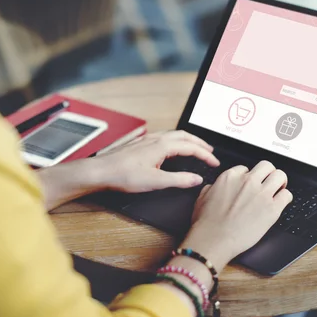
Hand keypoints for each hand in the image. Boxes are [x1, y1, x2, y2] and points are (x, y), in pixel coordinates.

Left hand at [94, 130, 219, 192]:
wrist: (101, 171)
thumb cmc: (124, 176)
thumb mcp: (155, 181)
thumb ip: (179, 180)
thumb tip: (196, 179)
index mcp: (162, 146)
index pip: (191, 147)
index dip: (205, 155)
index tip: (214, 163)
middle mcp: (156, 139)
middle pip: (185, 136)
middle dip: (200, 143)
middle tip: (210, 152)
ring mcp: (147, 139)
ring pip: (174, 134)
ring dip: (188, 140)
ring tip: (195, 147)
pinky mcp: (140, 143)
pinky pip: (164, 136)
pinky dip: (175, 140)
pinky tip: (171, 147)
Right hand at [181, 161, 292, 272]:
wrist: (214, 239)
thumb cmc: (206, 223)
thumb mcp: (202, 197)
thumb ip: (212, 187)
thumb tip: (215, 187)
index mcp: (230, 177)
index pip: (246, 168)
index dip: (249, 177)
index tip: (250, 184)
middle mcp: (247, 182)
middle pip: (267, 166)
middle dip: (268, 174)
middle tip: (268, 182)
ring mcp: (261, 194)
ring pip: (280, 175)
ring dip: (280, 182)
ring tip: (278, 189)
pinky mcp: (272, 209)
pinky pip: (287, 195)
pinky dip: (285, 198)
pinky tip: (280, 203)